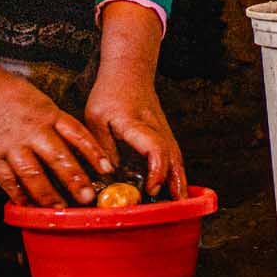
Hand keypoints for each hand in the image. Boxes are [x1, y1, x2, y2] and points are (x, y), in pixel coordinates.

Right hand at [0, 64, 109, 207]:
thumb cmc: (8, 93)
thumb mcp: (40, 101)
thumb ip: (57, 123)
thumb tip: (79, 147)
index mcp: (48, 115)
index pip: (77, 135)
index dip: (94, 153)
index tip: (107, 169)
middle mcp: (32, 130)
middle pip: (58, 156)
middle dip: (75, 179)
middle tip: (87, 197)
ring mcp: (11, 145)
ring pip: (33, 174)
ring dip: (48, 194)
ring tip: (60, 208)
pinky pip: (9, 181)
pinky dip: (20, 196)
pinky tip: (29, 206)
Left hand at [83, 74, 187, 201]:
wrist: (130, 70)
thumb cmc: (110, 93)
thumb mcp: (96, 117)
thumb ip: (103, 146)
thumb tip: (110, 176)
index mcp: (136, 123)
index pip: (155, 147)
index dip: (156, 170)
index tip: (152, 188)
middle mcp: (156, 128)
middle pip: (172, 156)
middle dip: (174, 182)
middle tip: (173, 206)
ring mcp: (164, 130)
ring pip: (176, 157)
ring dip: (180, 180)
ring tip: (181, 204)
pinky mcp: (164, 133)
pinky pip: (174, 155)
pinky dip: (177, 172)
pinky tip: (177, 189)